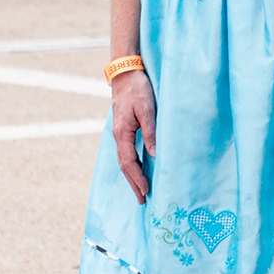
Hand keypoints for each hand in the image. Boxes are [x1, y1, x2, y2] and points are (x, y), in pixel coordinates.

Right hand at [110, 70, 157, 203]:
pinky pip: (126, 152)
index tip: (146, 191)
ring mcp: (120, 133)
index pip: (129, 162)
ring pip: (124, 160)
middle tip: (142, 200)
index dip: (137, 178)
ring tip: (140, 189)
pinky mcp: (124, 128)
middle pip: (124, 166)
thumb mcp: (147, 109)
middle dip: (133, 183)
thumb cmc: (138, 89)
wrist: (125, 73)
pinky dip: (132, 164)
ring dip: (132, 176)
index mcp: (122, 134)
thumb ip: (151, 131)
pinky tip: (138, 168)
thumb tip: (155, 154)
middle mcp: (118, 136)